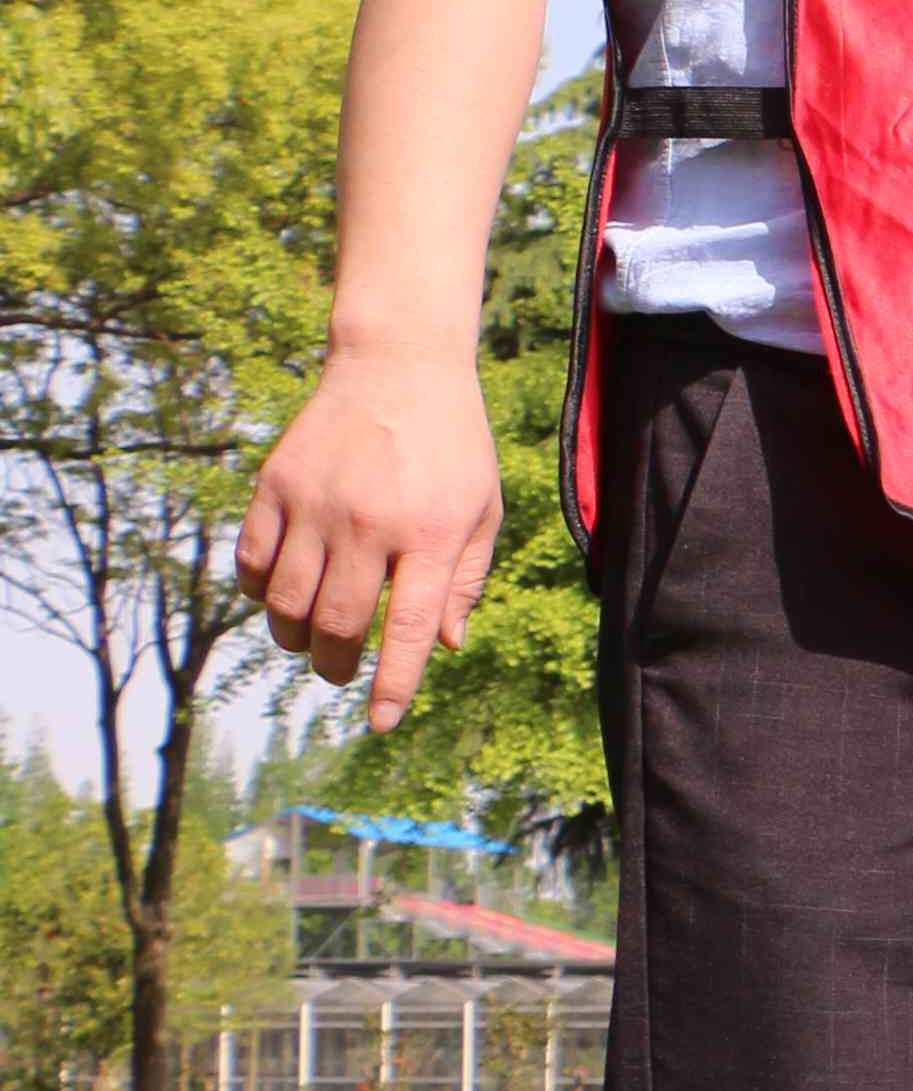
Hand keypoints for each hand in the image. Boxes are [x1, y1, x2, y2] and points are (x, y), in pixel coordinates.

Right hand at [238, 355, 502, 730]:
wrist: (398, 368)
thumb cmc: (452, 447)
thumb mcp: (483, 510)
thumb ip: (466, 581)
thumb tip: (447, 647)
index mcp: (431, 536)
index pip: (411, 629)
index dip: (395, 683)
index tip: (380, 722)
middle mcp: (369, 525)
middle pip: (338, 625)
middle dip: (337, 666)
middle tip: (342, 672)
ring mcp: (315, 505)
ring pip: (284, 603)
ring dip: (295, 637)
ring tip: (313, 638)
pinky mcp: (275, 486)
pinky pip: (251, 561)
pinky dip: (258, 592)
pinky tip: (280, 594)